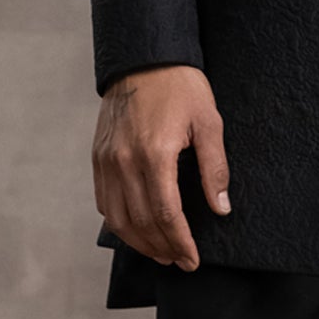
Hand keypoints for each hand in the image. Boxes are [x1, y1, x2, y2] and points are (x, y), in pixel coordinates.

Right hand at [92, 65, 230, 270]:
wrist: (144, 57)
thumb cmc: (181, 86)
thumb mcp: (209, 121)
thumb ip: (214, 168)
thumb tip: (220, 208)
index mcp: (155, 153)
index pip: (165, 214)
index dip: (180, 242)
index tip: (192, 260)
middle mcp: (125, 161)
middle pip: (140, 222)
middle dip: (162, 248)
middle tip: (180, 261)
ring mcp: (107, 160)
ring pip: (117, 218)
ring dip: (138, 242)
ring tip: (160, 252)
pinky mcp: (98, 156)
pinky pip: (103, 201)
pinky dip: (118, 223)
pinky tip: (136, 229)